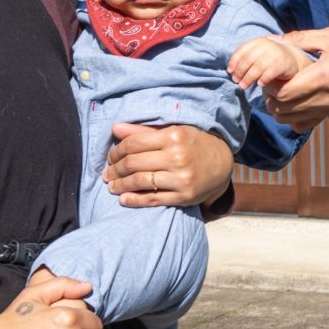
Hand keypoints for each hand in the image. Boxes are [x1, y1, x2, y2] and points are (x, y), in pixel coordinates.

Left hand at [103, 122, 235, 208]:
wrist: (222, 164)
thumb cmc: (193, 143)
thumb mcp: (172, 131)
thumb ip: (143, 131)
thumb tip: (114, 129)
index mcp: (173, 136)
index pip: (134, 143)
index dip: (117, 151)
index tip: (110, 157)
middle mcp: (177, 157)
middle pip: (134, 163)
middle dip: (115, 169)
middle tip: (107, 173)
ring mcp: (181, 178)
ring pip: (140, 182)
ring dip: (120, 185)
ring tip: (111, 186)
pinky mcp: (183, 197)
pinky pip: (152, 199)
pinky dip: (134, 200)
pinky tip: (123, 198)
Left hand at [228, 34, 312, 99]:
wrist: (294, 59)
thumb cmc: (271, 58)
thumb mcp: (259, 54)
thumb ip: (247, 58)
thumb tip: (230, 70)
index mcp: (258, 41)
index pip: (242, 50)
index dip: (234, 62)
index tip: (230, 72)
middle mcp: (266, 45)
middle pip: (247, 60)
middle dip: (240, 72)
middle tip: (236, 82)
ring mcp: (275, 54)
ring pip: (256, 68)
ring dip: (248, 79)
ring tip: (243, 86)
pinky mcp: (282, 64)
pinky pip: (268, 74)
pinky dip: (262, 80)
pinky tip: (260, 84)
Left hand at [262, 27, 328, 129]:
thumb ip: (304, 38)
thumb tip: (277, 39)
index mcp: (321, 78)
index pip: (283, 93)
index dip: (269, 85)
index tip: (269, 72)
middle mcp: (324, 99)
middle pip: (284, 110)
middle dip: (271, 98)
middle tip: (272, 81)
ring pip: (293, 120)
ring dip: (281, 109)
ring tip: (282, 90)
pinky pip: (308, 123)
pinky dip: (295, 117)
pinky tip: (297, 101)